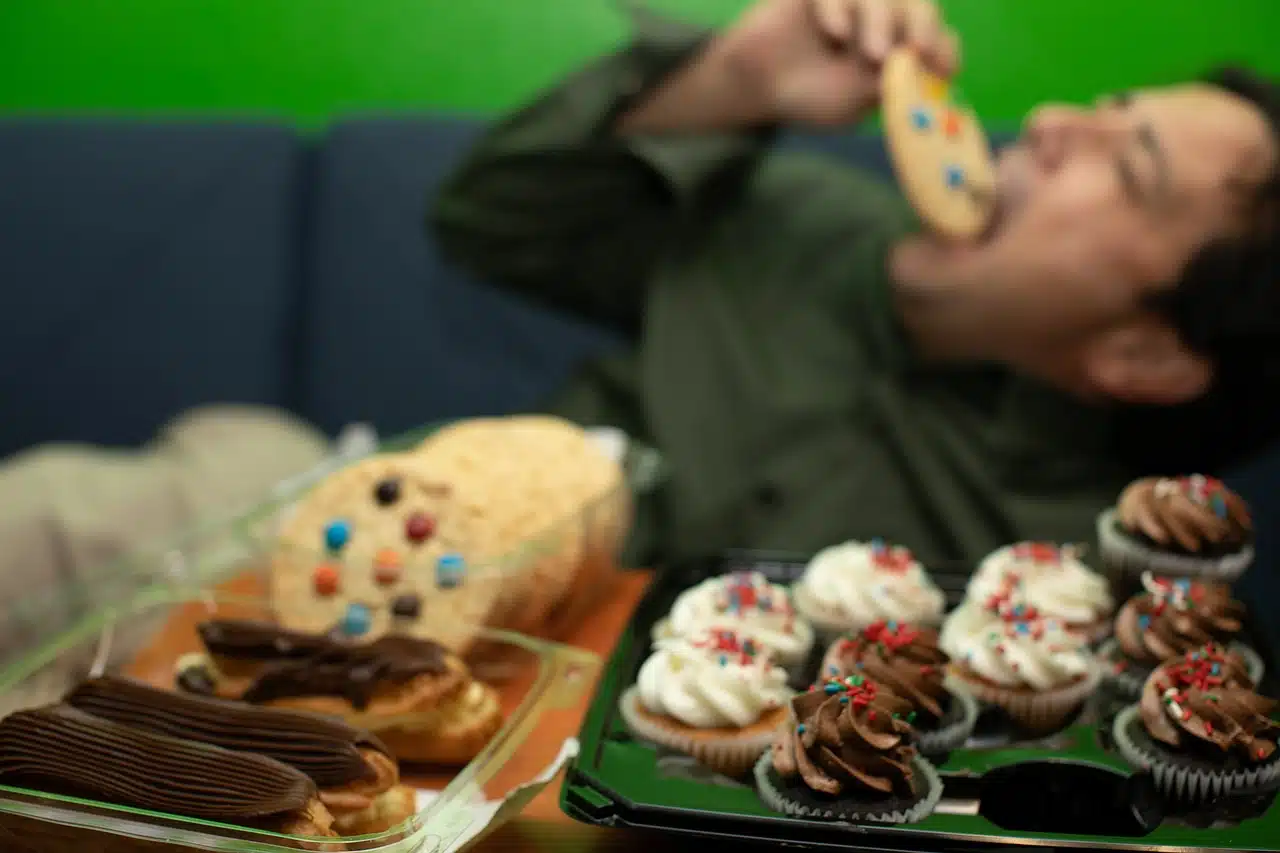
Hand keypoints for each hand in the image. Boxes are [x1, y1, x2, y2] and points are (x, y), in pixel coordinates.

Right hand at [723, 0, 959, 126]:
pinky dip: (840, 6)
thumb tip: (925, 72)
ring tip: (871, 53)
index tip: (942, 66)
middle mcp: (882, 20)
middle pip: (919, 5)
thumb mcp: (853, 102)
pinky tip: (833, 33)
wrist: (756, 85)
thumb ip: (888, 84)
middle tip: (917, 49)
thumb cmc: (807, 98)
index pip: (937, 38)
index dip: (944, 48)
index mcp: (897, 50)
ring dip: (882, 19)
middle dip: (923, 26)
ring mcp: (854, 1)